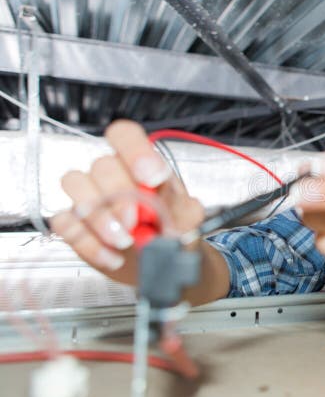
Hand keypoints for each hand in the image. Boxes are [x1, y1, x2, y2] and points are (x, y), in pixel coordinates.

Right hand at [49, 120, 204, 285]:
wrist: (161, 261)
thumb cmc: (172, 231)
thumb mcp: (187, 218)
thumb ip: (180, 209)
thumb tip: (165, 210)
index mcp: (141, 164)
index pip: (126, 135)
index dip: (135, 152)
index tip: (152, 178)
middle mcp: (112, 174)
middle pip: (102, 165)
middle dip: (119, 196)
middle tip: (135, 222)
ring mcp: (89, 196)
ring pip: (76, 185)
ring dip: (99, 217)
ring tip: (125, 241)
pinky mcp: (74, 222)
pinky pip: (65, 221)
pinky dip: (88, 242)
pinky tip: (113, 256)